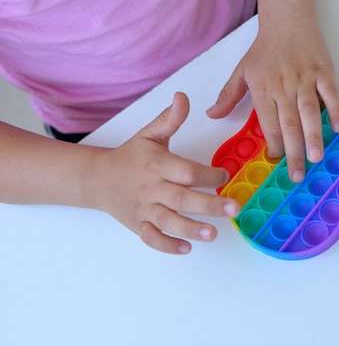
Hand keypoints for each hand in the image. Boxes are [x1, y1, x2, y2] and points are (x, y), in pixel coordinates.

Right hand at [87, 92, 239, 253]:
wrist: (98, 178)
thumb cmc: (131, 157)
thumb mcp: (150, 135)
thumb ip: (170, 119)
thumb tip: (182, 96)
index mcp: (158, 164)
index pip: (186, 171)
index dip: (208, 174)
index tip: (226, 176)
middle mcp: (151, 187)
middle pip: (181, 198)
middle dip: (208, 205)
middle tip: (233, 209)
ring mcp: (144, 208)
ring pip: (167, 221)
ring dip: (190, 228)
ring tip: (212, 234)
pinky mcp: (137, 224)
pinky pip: (151, 238)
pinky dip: (166, 245)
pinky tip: (186, 248)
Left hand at [206, 13, 338, 181]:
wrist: (287, 19)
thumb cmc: (265, 48)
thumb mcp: (242, 71)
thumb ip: (228, 95)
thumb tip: (212, 114)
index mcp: (263, 89)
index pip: (268, 124)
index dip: (273, 145)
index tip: (277, 161)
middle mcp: (284, 87)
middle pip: (288, 125)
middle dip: (293, 152)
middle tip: (297, 174)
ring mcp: (305, 80)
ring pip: (309, 112)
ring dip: (313, 136)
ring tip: (316, 158)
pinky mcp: (323, 72)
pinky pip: (330, 94)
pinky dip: (335, 110)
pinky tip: (337, 128)